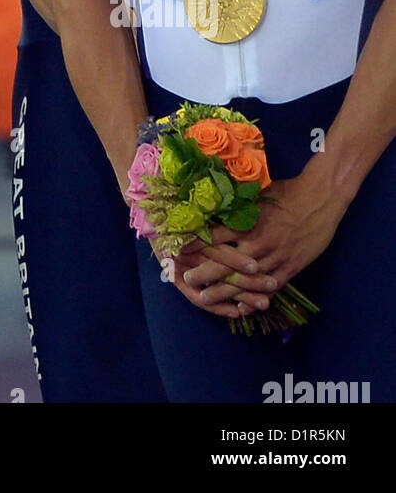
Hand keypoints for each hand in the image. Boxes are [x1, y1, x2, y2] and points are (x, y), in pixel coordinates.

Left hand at [166, 171, 344, 316]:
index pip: (214, 237)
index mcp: (247, 222)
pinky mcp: (290, 268)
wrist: (319, 199)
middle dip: (203, 273)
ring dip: (223, 291)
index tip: (178, 251)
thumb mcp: (256, 195)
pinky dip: (254, 298)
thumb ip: (236, 205)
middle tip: (186, 280)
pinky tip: (241, 307)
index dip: (195, 246)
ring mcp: (274, 258)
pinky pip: (269, 288)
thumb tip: (211, 205)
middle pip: (224, 263)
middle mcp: (257, 243)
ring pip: (244, 280)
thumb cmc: (286, 193)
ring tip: (205, 299)